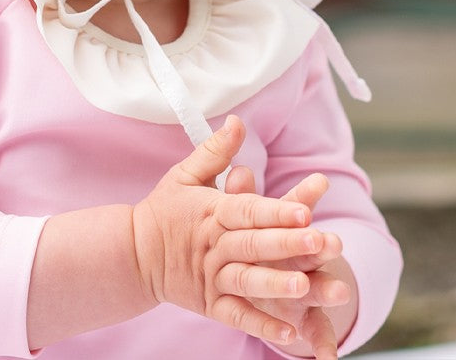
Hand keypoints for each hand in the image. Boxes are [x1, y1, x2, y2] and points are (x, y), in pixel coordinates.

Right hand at [131, 116, 318, 345]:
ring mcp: (211, 277)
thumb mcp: (185, 174)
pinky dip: (261, 325)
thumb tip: (238, 122)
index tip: (306, 210)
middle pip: (254, 245)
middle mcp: (214, 246)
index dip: (276, 211)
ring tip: (305, 287)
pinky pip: (236, 316)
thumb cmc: (165, 210)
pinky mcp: (209, 304)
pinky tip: (290, 332)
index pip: (247, 210)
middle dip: (288, 244)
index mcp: (212, 212)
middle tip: (321, 243)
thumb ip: (216, 151)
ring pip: (247, 281)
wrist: (133, 254)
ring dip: (276, 285)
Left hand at [225, 169, 355, 359]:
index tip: (318, 182)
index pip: (297, 209)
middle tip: (332, 241)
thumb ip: (242, 196)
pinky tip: (327, 358)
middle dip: (322, 245)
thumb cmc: (257, 240)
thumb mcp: (247, 218)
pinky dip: (324, 344)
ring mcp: (307, 289)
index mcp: (288, 230)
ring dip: (328, 290)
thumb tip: (238, 170)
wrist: (272, 277)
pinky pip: (318, 332)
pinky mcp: (307, 318)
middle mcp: (302, 258)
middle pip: (313, 249)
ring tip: (340, 292)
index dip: (304, 197)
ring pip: (319, 288)